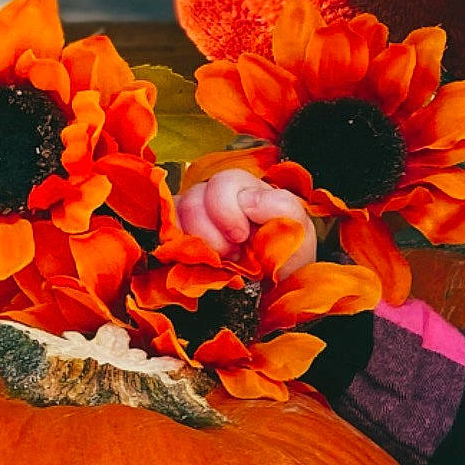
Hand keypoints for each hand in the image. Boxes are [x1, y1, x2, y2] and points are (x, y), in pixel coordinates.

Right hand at [174, 170, 318, 279]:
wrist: (277, 282)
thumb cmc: (288, 252)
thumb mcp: (298, 228)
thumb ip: (282, 206)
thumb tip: (247, 200)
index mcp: (246, 188)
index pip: (223, 182)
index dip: (226, 210)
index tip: (241, 237)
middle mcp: (216, 195)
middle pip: (193, 199)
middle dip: (211, 233)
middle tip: (233, 255)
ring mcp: (195, 213)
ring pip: (177, 215)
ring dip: (198, 244)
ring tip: (222, 261)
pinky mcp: (181, 233)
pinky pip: (166, 231)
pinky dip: (180, 248)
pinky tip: (201, 262)